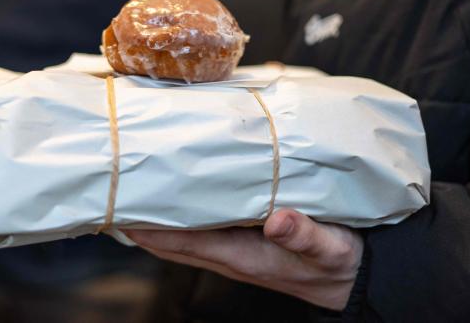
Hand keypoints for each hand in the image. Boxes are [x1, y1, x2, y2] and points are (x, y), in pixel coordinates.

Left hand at [124, 209, 362, 310]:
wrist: (351, 277)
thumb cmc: (339, 261)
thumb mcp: (329, 249)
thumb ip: (304, 235)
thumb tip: (277, 221)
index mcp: (245, 257)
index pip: (186, 243)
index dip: (152, 230)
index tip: (123, 211)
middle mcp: (232, 255)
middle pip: (174, 241)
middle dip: (144, 223)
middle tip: (118, 192)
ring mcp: (234, 250)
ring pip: (184, 236)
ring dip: (159, 220)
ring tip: (136, 191)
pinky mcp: (243, 241)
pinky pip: (201, 230)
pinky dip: (182, 216)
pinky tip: (175, 198)